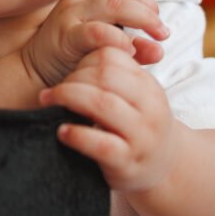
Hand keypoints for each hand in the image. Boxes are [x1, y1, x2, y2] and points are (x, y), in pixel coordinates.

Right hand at [20, 0, 168, 87]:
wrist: (37, 73)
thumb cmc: (76, 54)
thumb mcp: (108, 42)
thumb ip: (135, 44)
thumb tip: (160, 50)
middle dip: (148, 4)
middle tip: (160, 27)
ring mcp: (70, 15)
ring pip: (114, 3)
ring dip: (143, 17)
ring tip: (157, 35)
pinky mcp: (66, 37)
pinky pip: (96, 31)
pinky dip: (118, 38)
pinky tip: (130, 49)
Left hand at [40, 47, 174, 192]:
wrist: (166, 168)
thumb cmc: (140, 126)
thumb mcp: (138, 97)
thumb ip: (117, 76)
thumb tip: (84, 47)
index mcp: (149, 86)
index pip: (113, 57)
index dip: (84, 60)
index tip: (69, 70)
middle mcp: (150, 108)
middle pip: (106, 77)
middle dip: (73, 78)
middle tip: (53, 89)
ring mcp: (141, 136)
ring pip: (102, 104)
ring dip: (68, 98)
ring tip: (48, 101)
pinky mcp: (127, 162)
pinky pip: (100, 144)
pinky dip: (77, 135)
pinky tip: (61, 131)